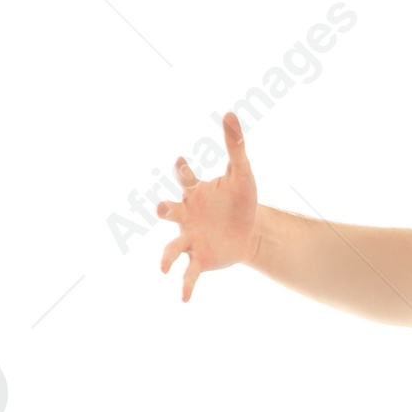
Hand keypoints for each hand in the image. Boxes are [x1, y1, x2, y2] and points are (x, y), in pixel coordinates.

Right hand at [156, 112, 260, 302]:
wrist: (251, 230)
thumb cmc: (240, 199)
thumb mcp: (242, 174)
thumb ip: (235, 145)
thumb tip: (229, 112)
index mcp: (194, 192)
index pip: (185, 179)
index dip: (182, 170)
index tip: (181, 162)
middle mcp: (186, 215)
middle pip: (170, 212)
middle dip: (164, 211)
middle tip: (161, 210)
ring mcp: (190, 238)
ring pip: (173, 248)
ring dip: (166, 257)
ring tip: (162, 268)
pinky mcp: (200, 259)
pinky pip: (190, 274)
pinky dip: (186, 285)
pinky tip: (183, 300)